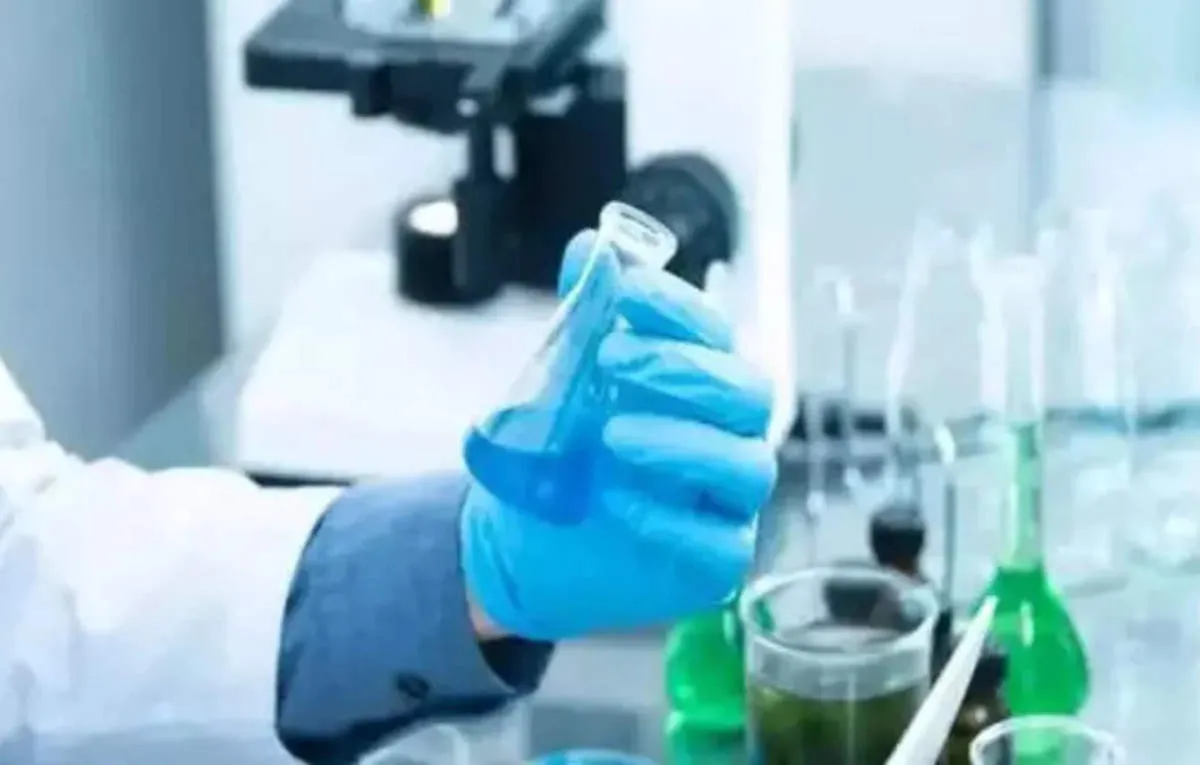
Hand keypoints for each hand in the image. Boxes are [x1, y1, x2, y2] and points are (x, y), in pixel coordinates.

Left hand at [460, 230, 776, 640]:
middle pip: (751, 393)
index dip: (679, 307)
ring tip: (612, 436)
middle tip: (612, 360)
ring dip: (681, 443)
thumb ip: (583, 319)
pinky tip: (616, 501)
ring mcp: (726, 502)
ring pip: (748, 467)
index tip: (626, 290)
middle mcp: (728, 436)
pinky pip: (720, 544)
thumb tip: (589, 247)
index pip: (716, 334)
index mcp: (701, 383)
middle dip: (685, 369)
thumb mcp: (561, 380)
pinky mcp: (713, 562)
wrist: (525, 539)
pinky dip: (670, 520)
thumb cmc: (565, 450)